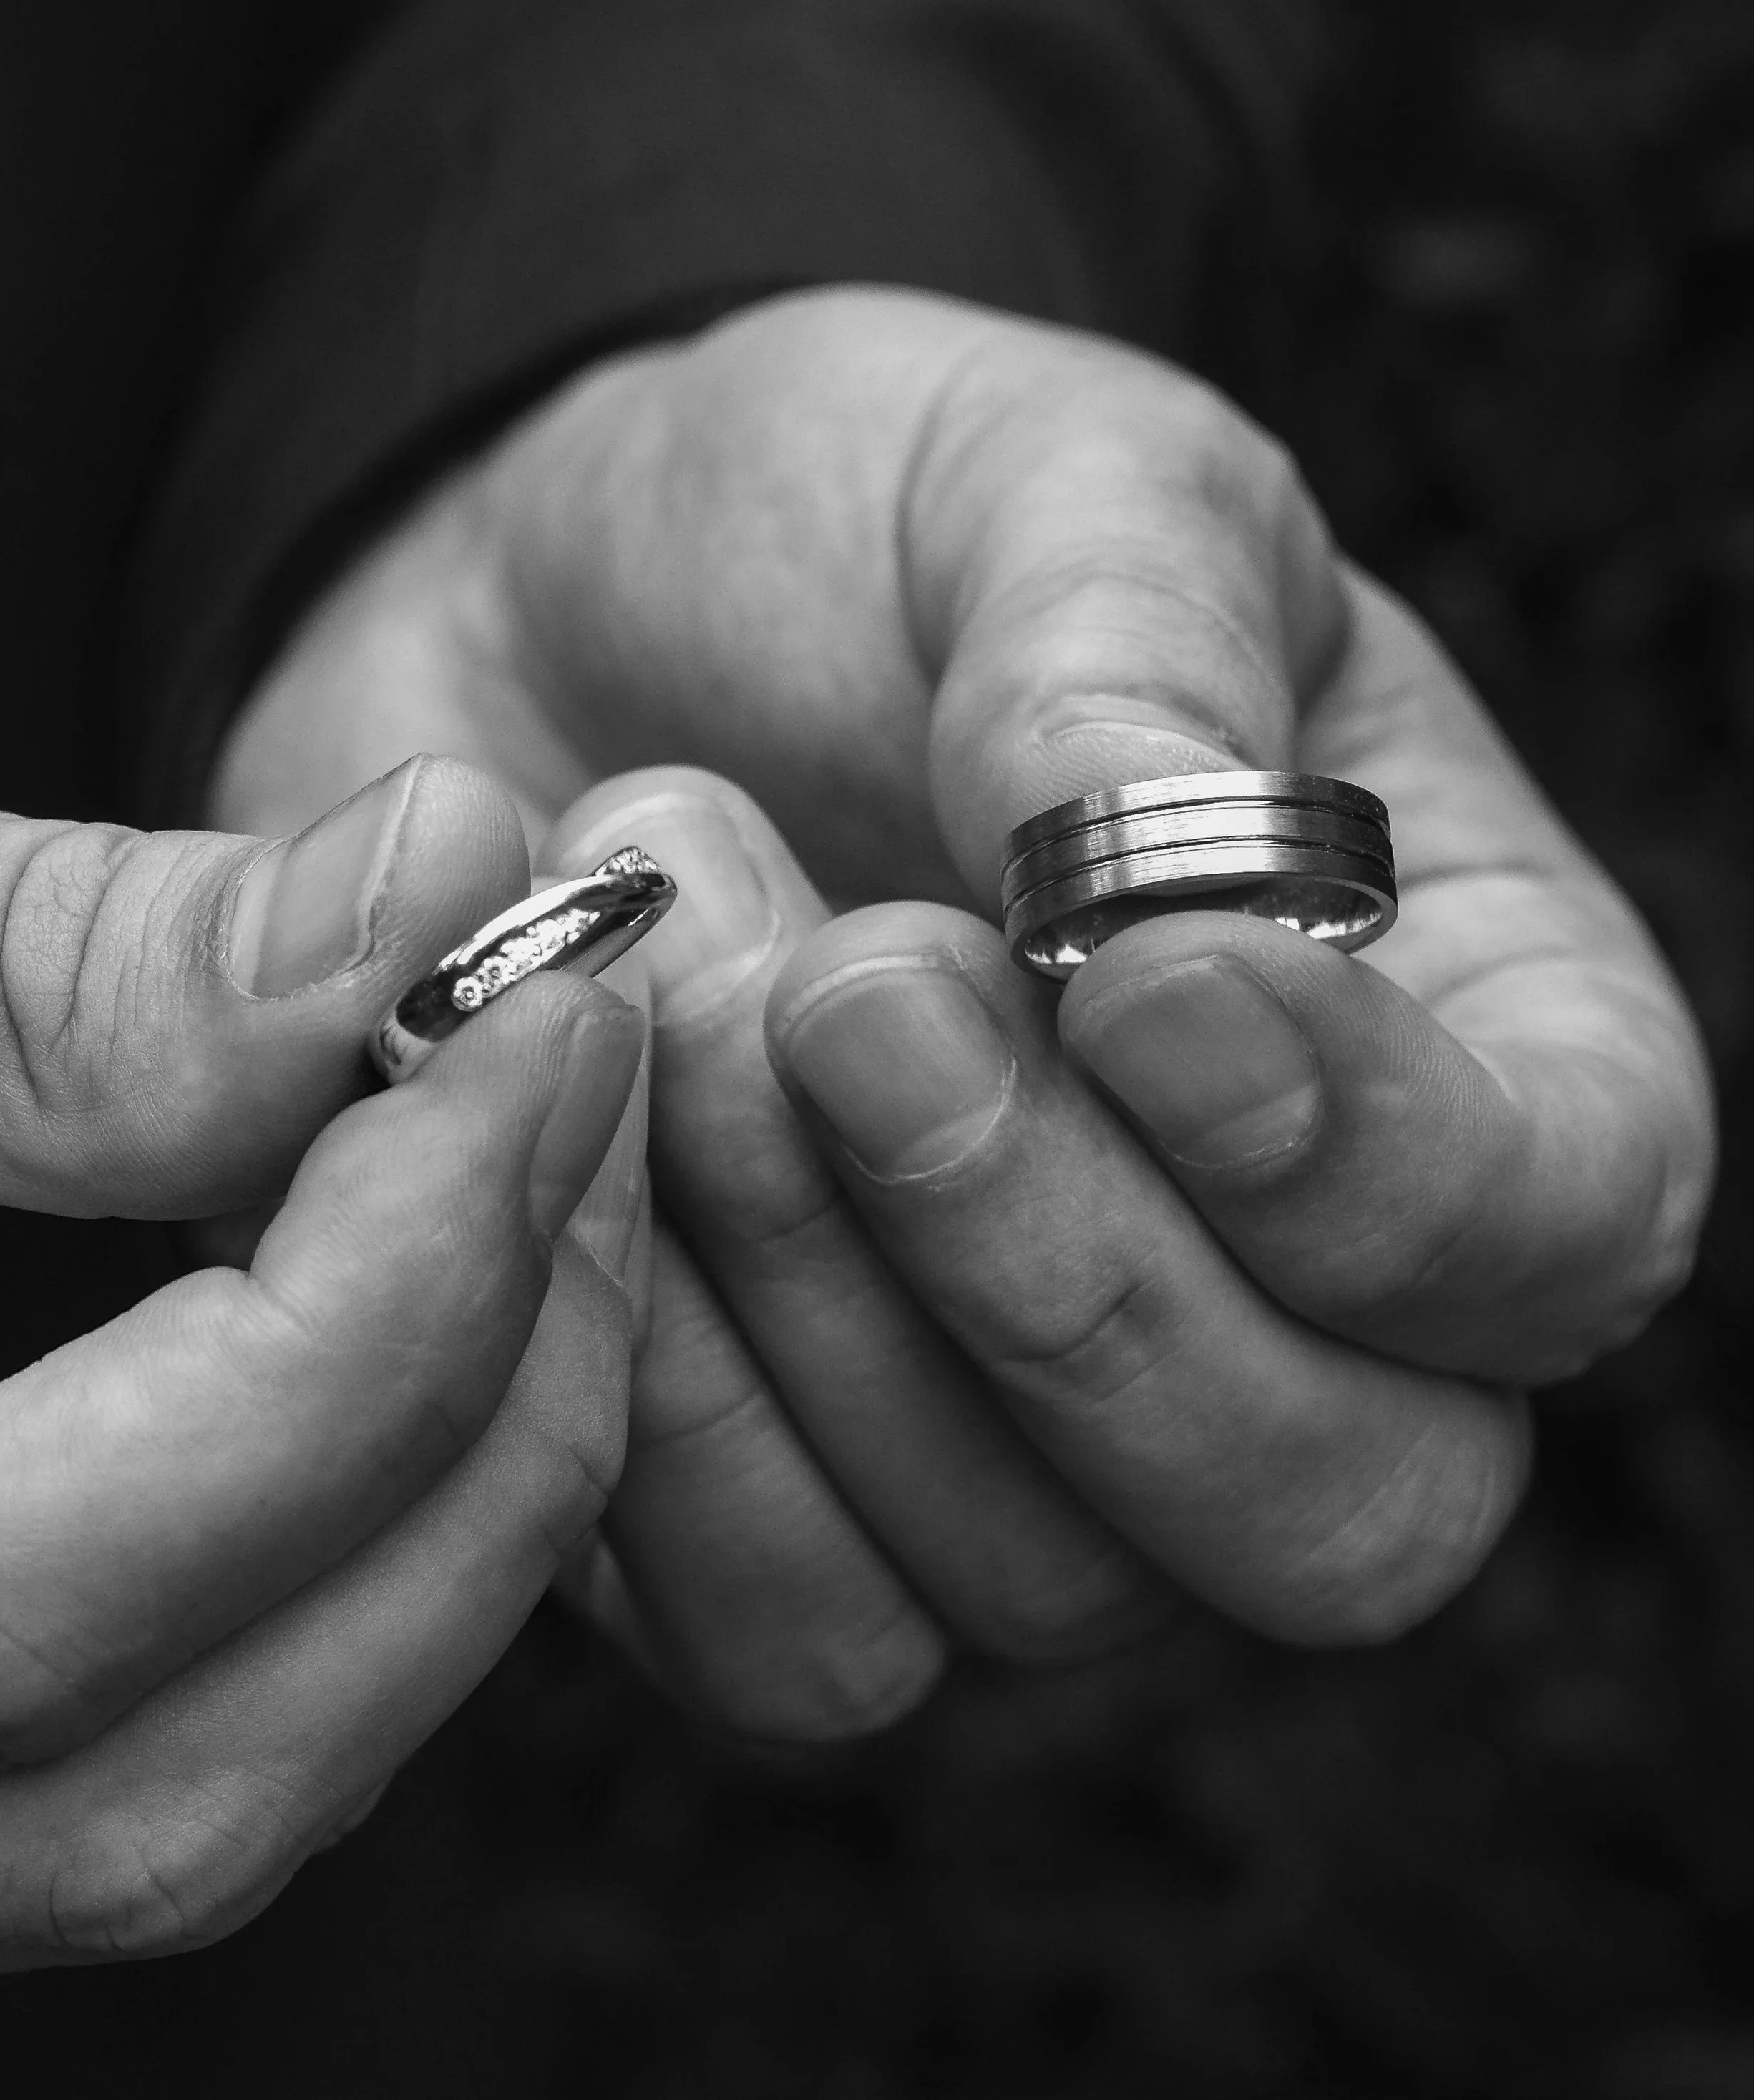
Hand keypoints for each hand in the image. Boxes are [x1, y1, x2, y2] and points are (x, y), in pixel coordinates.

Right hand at [0, 757, 643, 1968]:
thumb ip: (58, 962)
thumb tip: (440, 873)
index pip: (61, 1585)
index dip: (372, 1294)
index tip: (536, 1012)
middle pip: (196, 1757)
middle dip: (482, 1397)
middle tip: (590, 1074)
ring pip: (220, 1794)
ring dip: (467, 1481)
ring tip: (550, 1165)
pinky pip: (193, 1735)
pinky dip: (372, 1533)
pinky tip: (432, 1296)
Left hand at [213, 290, 1714, 1733]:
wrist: (563, 626)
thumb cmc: (854, 534)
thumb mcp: (1039, 483)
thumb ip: (1140, 654)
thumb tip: (1166, 897)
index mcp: (1456, 1040)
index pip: (1552, 1231)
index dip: (1374, 1166)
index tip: (1137, 972)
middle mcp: (1294, 1313)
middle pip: (1326, 1515)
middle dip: (1062, 1273)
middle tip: (854, 984)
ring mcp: (1046, 1459)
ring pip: (1028, 1588)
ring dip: (814, 1286)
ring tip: (668, 947)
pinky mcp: (794, 1517)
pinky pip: (782, 1627)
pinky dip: (648, 1400)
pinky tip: (559, 1121)